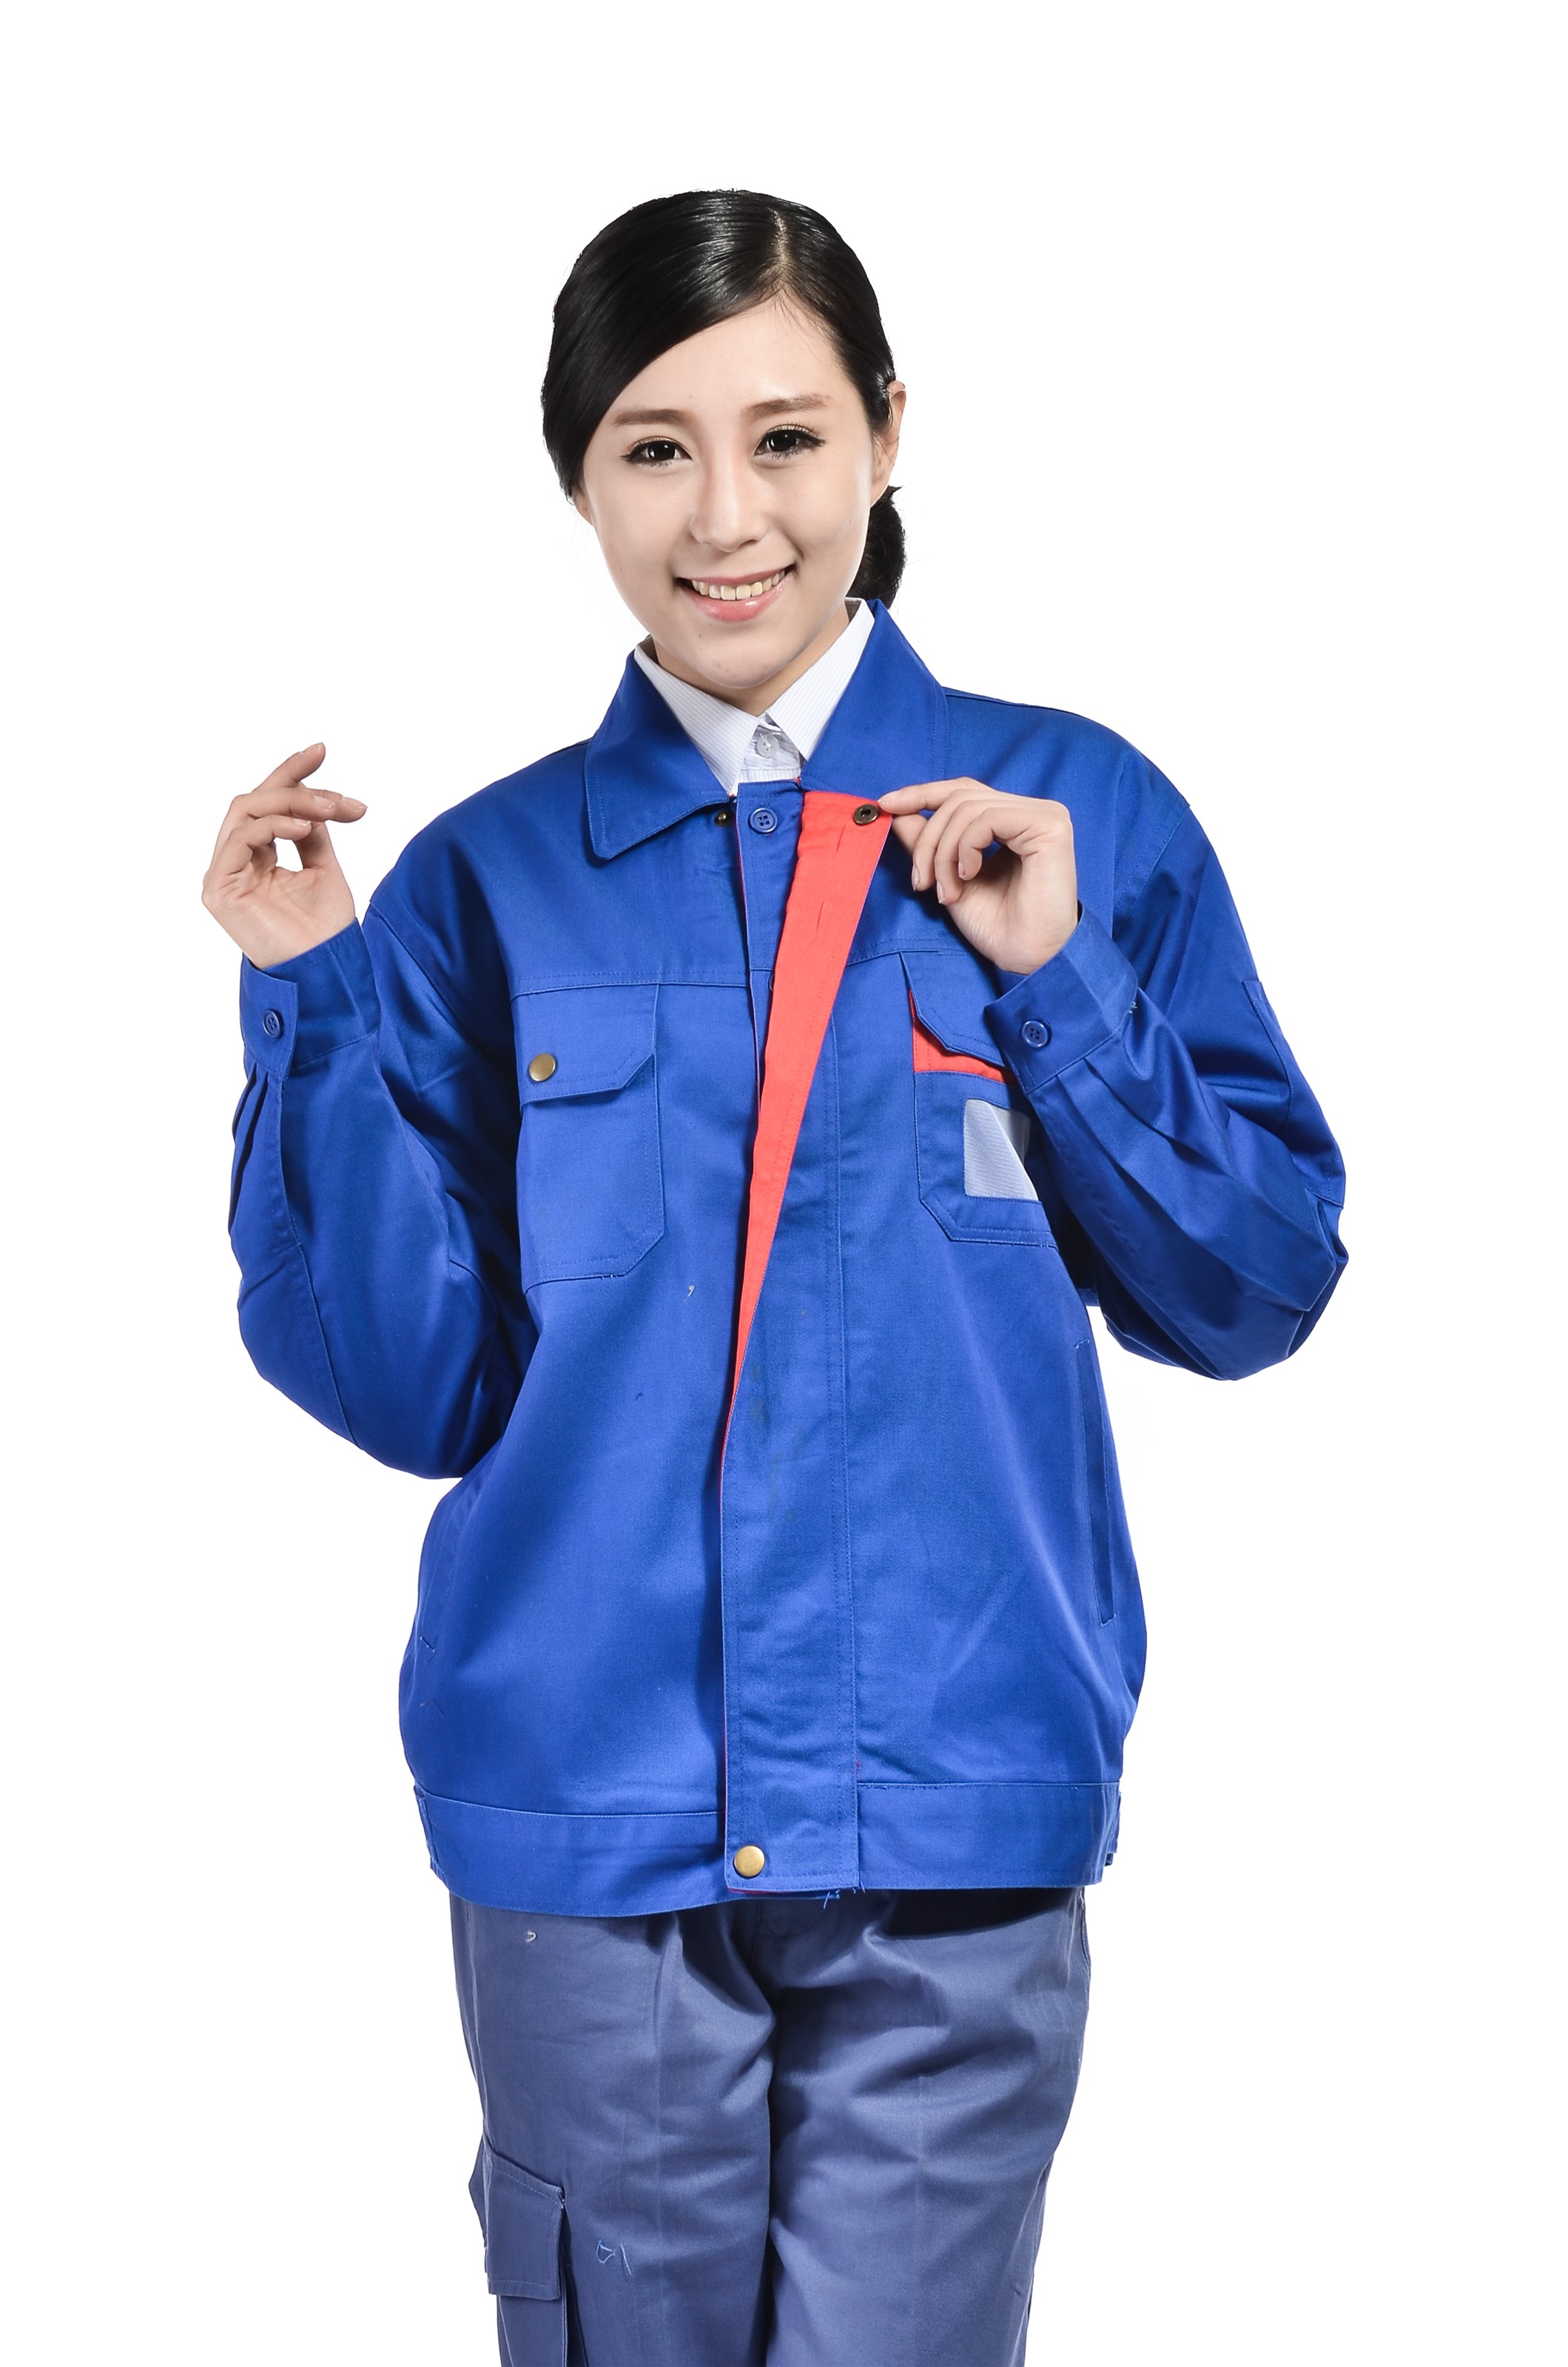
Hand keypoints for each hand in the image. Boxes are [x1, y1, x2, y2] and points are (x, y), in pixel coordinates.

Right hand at [202, 744, 366, 969]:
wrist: (322, 970)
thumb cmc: (323, 930)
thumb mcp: (323, 868)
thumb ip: (312, 833)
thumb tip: (314, 798)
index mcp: (256, 858)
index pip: (267, 804)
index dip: (290, 773)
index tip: (321, 750)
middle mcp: (234, 862)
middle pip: (255, 800)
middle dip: (296, 785)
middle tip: (337, 796)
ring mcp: (222, 874)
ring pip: (246, 811)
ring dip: (291, 803)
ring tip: (329, 811)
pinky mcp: (218, 888)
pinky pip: (240, 838)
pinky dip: (272, 825)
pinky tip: (304, 828)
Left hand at [877, 779, 1077, 973]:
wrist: (1024, 959)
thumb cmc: (995, 926)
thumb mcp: (948, 877)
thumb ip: (927, 842)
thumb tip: (897, 811)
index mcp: (1012, 819)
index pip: (962, 791)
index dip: (922, 794)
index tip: (885, 804)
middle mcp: (1031, 811)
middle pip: (959, 798)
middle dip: (928, 840)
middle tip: (921, 882)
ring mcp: (1044, 815)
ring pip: (967, 808)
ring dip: (943, 853)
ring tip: (947, 892)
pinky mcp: (1049, 826)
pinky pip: (986, 819)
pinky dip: (965, 849)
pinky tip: (970, 877)